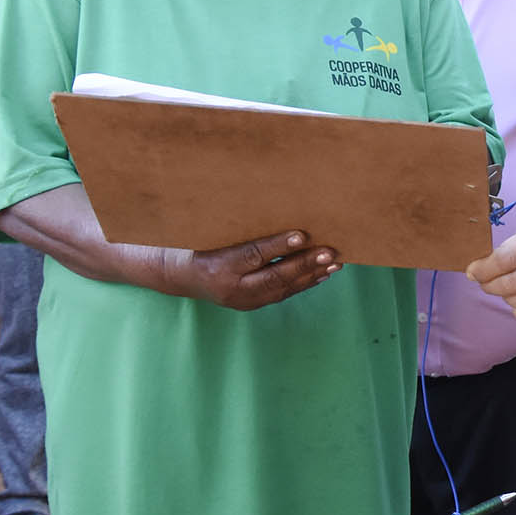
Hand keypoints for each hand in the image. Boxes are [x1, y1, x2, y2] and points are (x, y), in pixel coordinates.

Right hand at [160, 230, 340, 309]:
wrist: (181, 275)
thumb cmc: (200, 243)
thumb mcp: (214, 232)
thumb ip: (242, 228)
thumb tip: (281, 210)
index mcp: (219, 265)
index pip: (253, 254)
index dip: (279, 246)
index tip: (302, 236)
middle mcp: (231, 287)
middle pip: (273, 276)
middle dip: (304, 264)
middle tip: (330, 252)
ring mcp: (242, 300)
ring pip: (281, 288)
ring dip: (311, 275)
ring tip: (334, 262)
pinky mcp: (251, 305)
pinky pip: (281, 294)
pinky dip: (304, 283)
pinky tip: (323, 273)